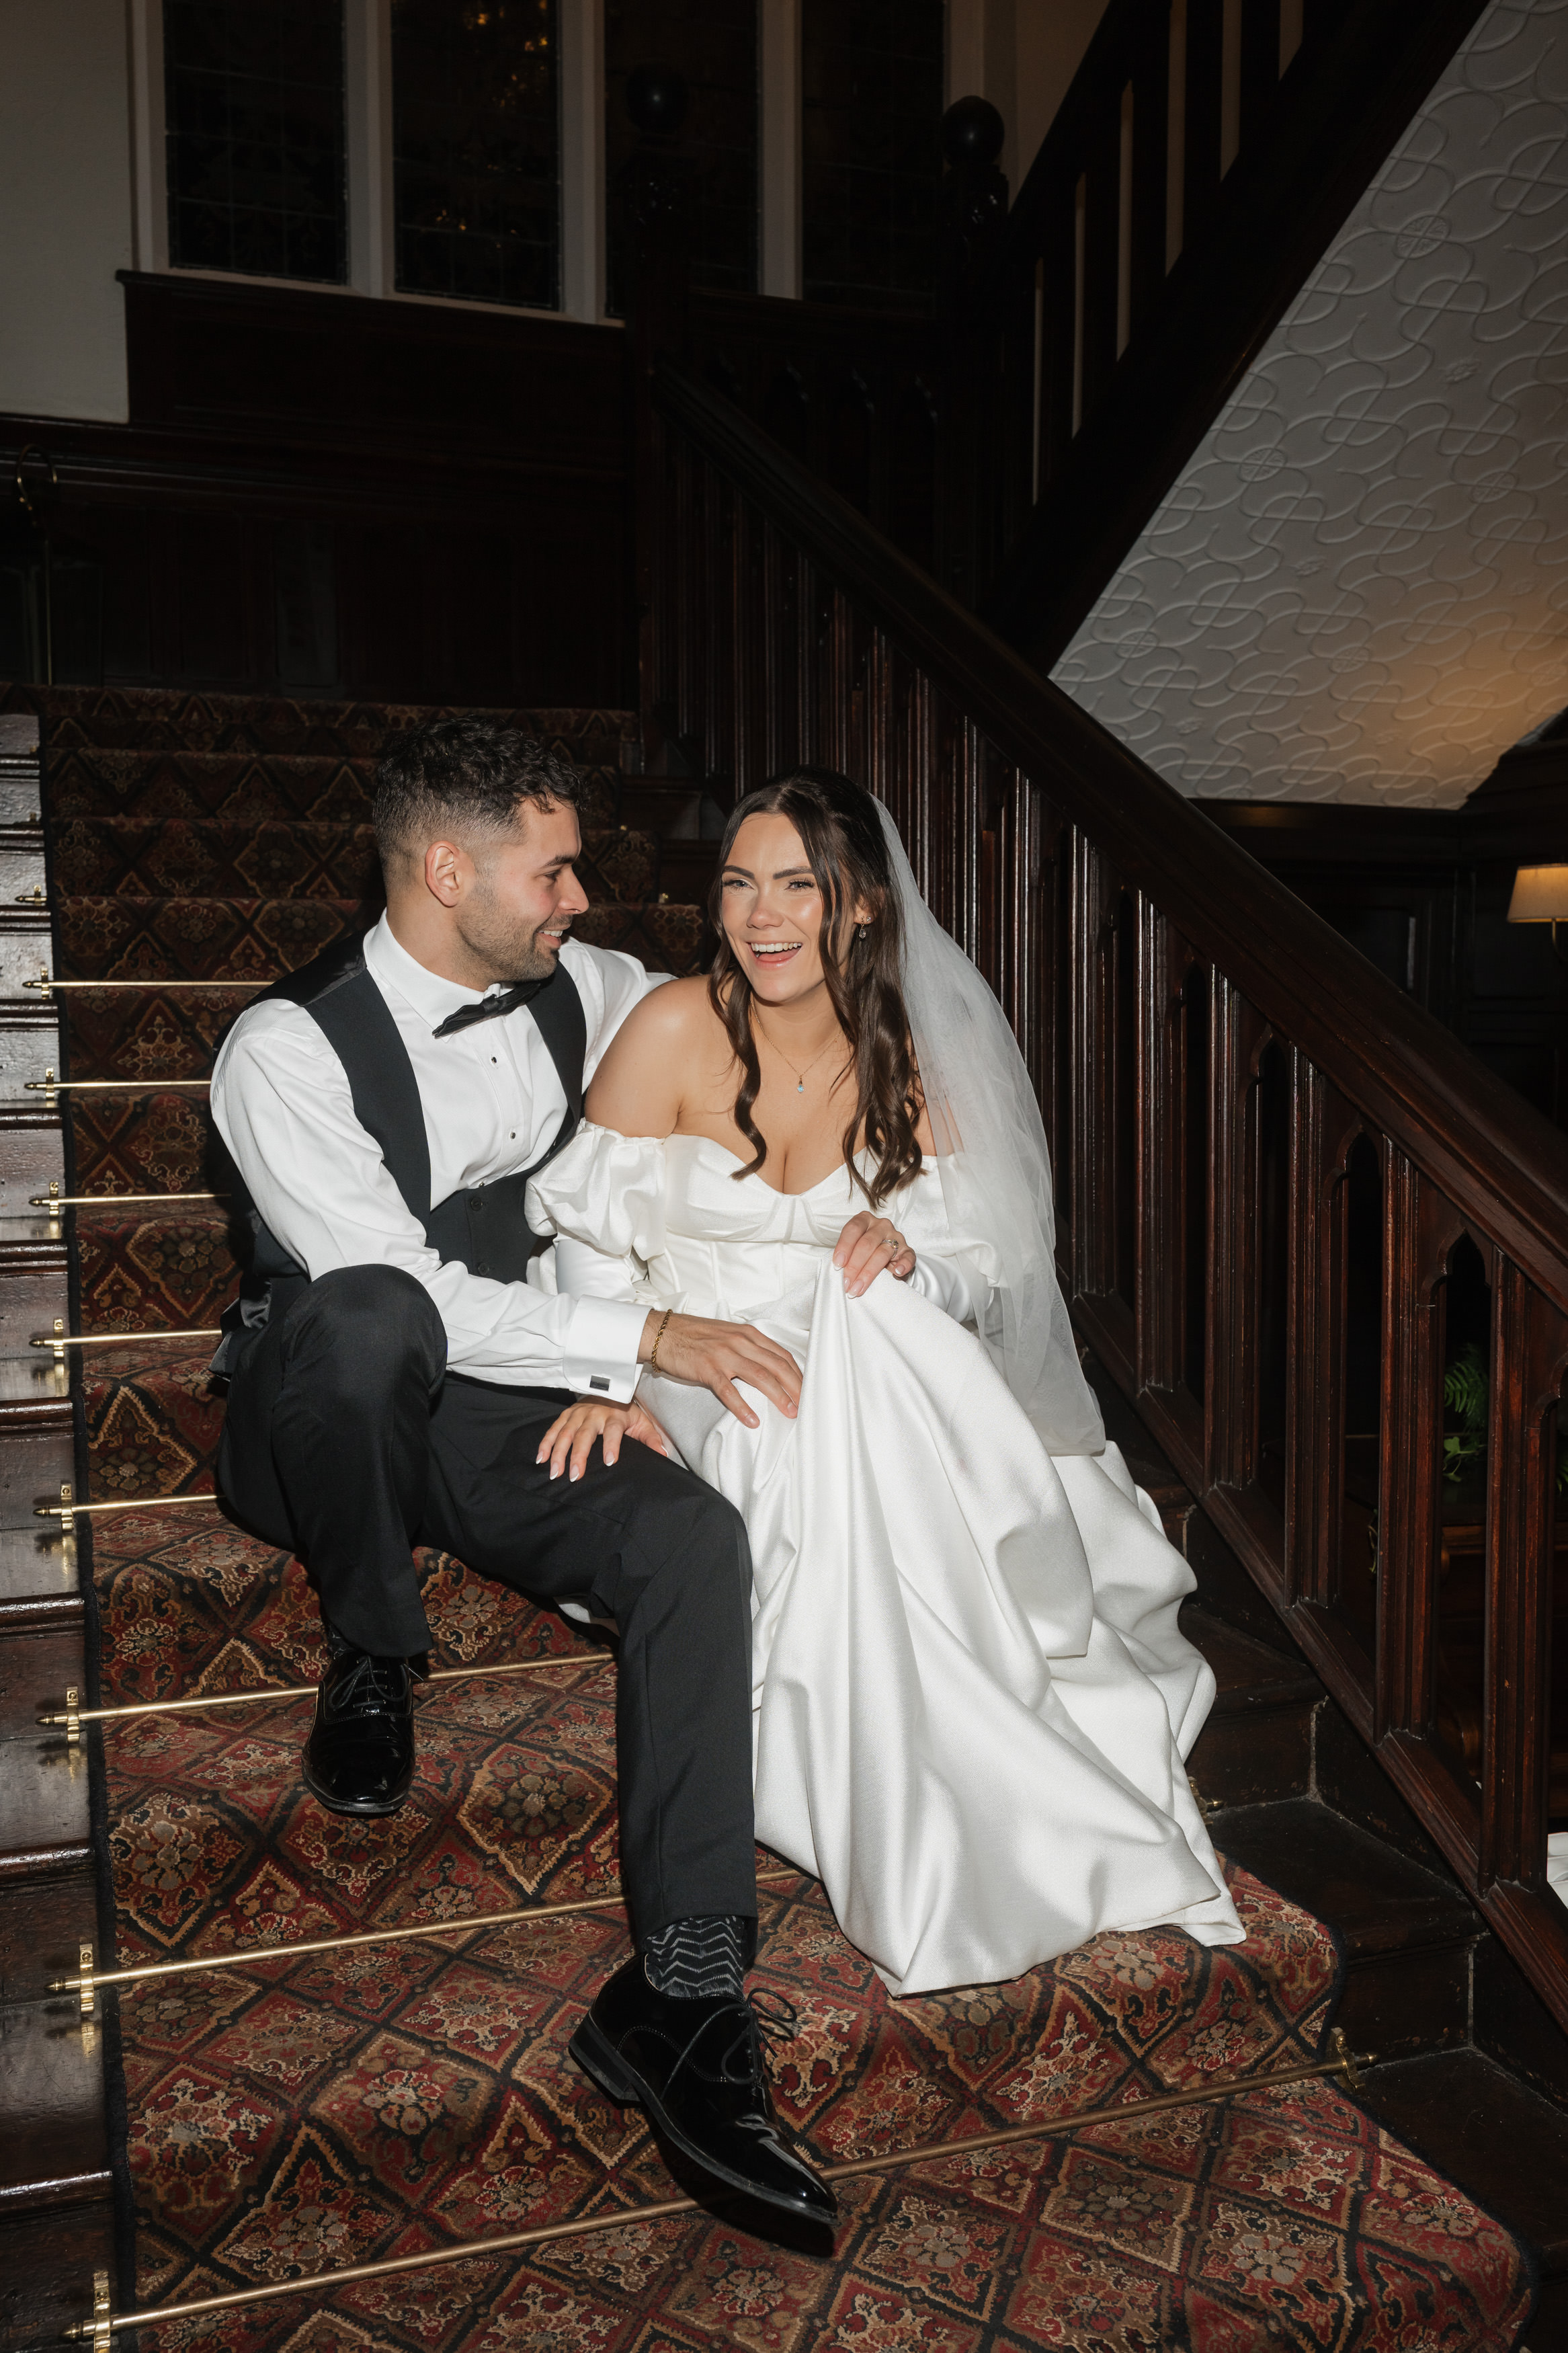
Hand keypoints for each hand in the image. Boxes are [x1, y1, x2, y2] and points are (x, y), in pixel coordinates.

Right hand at [536, 1397, 670, 1481]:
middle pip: (584, 1435)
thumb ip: (651, 1438)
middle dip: (578, 1455)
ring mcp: (578, 1413)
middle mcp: (594, 1413)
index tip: (610, 1462)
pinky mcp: (566, 1414)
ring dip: (558, 1453)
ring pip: (565, 1433)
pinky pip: (553, 1428)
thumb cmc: (626, 1410)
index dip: (612, 1445)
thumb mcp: (642, 1422)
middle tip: (574, 1475)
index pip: (613, 1431)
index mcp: (615, 1415)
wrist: (610, 1386)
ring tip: (555, 1472)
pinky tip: (541, 1458)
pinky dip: (546, 1443)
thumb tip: (663, 1455)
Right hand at [640, 1309, 801, 1427]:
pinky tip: (752, 1420)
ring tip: (789, 1412)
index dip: (797, 1374)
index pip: (782, 1355)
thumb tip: (768, 1366)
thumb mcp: (728, 1335)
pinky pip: (729, 1391)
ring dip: (778, 1396)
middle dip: (795, 1387)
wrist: (662, 1332)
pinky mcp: (707, 1368)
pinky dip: (742, 1407)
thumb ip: (748, 1348)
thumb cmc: (694, 1335)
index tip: (806, 1390)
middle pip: (777, 1366)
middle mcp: (740, 1341)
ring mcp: (724, 1354)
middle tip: (805, 1406)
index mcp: (748, 1334)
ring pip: (760, 1376)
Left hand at [833, 1211, 916, 1296]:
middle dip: (854, 1266)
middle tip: (847, 1283)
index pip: (853, 1229)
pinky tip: (897, 1273)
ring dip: (869, 1273)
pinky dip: (904, 1265)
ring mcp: (896, 1237)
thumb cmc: (863, 1251)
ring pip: (882, 1253)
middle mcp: (881, 1225)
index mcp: (865, 1220)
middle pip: (866, 1243)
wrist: (884, 1258)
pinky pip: (908, 1257)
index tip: (837, 1265)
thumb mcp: (853, 1246)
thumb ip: (847, 1253)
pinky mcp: (907, 1250)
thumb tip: (838, 1269)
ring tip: (859, 1288)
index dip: (844, 1247)